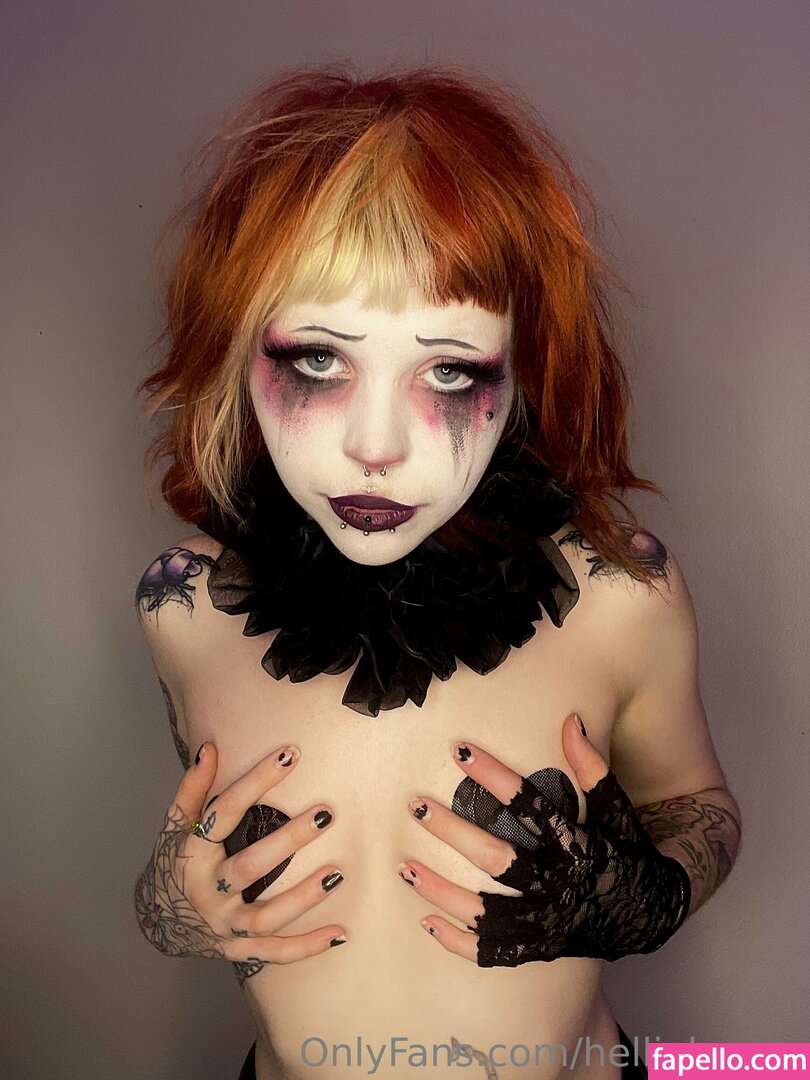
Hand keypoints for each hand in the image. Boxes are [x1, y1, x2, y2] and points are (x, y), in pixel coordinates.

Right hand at [134, 743, 346, 980]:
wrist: (155, 921)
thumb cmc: (174, 861)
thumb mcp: (175, 825)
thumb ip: (193, 788)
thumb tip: (209, 749)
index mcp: (192, 854)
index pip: (225, 812)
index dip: (256, 781)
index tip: (290, 756)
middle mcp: (207, 892)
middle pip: (249, 866)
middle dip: (288, 840)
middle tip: (324, 814)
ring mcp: (223, 925)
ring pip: (264, 916)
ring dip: (302, 897)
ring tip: (336, 874)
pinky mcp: (236, 949)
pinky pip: (274, 952)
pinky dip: (306, 947)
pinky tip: (340, 934)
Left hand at [399, 715, 689, 966]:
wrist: (653, 915)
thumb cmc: (628, 852)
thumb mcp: (616, 808)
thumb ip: (592, 766)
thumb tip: (571, 719)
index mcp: (577, 846)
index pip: (529, 805)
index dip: (494, 775)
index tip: (461, 750)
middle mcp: (559, 887)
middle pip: (496, 859)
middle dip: (453, 831)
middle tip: (417, 806)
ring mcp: (547, 923)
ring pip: (484, 910)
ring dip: (441, 889)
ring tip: (404, 867)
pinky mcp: (539, 947)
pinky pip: (492, 953)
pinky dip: (457, 942)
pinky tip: (425, 921)